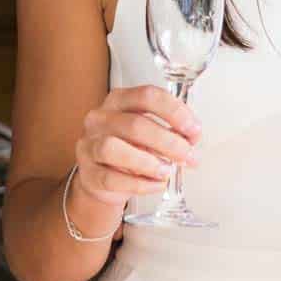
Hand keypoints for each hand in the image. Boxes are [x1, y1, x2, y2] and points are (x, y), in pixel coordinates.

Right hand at [74, 85, 201, 212]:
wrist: (102, 176)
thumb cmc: (130, 147)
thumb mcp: (150, 132)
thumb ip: (171, 130)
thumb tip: (193, 137)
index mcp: (119, 100)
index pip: (147, 96)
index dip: (174, 111)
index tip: (194, 129)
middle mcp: (100, 118)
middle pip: (134, 124)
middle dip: (168, 141)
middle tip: (188, 155)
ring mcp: (89, 145)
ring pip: (113, 148)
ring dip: (147, 161)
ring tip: (167, 171)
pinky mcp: (87, 173)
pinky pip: (111, 178)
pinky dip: (139, 184)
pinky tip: (156, 184)